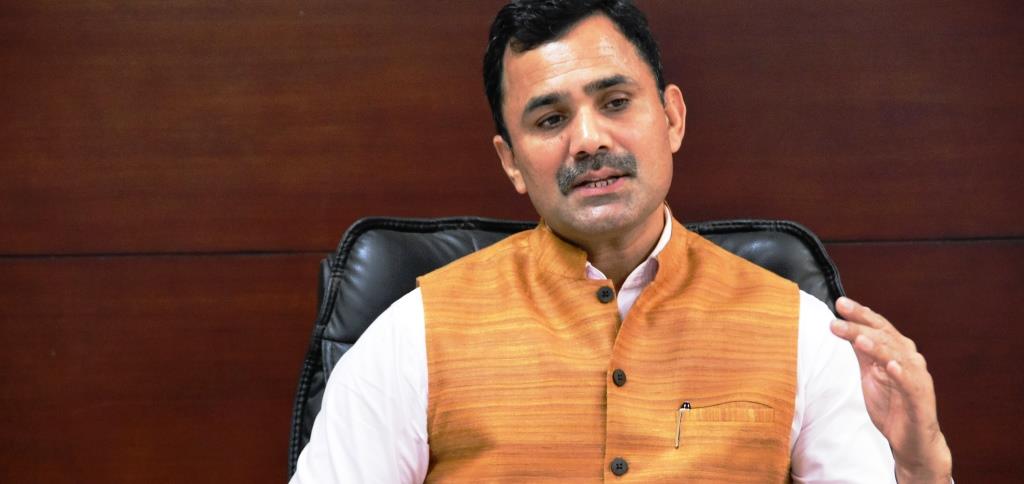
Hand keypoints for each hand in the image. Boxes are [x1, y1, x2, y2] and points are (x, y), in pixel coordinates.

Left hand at [830, 296, 952, 482]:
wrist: (911, 440)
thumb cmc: (892, 405)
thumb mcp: (871, 373)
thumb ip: (862, 351)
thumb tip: (845, 327)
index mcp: (897, 351)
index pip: (878, 327)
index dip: (860, 314)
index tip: (839, 303)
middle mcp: (909, 359)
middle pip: (885, 336)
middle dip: (860, 325)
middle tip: (838, 316)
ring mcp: (916, 378)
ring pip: (897, 356)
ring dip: (878, 346)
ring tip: (858, 338)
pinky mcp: (920, 398)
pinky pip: (911, 384)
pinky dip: (902, 374)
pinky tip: (891, 366)